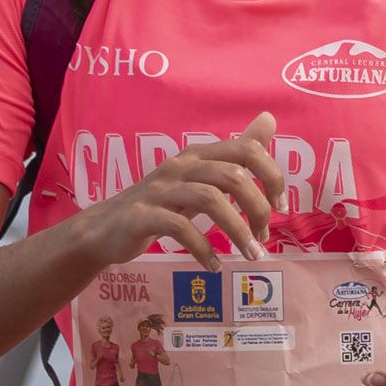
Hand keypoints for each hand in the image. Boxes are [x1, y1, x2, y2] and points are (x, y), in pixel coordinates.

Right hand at [87, 112, 280, 269]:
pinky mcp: (142, 215)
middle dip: (258, 209)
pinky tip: (215, 266)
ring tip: (250, 255)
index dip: (272, 176)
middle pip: (233, 176)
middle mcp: (180, 166)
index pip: (247, 149)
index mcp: (198, 155)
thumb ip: (235, 153)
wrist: (104, 229)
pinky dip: (204, 249)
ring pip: (210, 200)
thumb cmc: (161, 203)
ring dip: (237, 232)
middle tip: (264, 237)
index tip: (281, 206)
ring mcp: (160, 190)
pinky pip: (181, 229)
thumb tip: (269, 119)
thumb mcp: (201, 177)